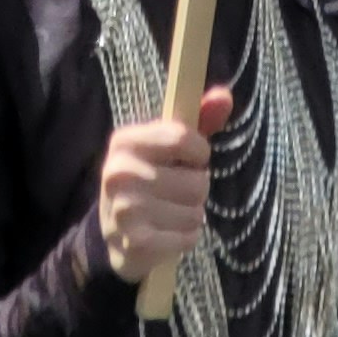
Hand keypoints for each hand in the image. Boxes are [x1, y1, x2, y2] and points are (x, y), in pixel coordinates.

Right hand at [99, 94, 229, 283]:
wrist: (112, 234)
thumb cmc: (147, 181)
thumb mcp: (164, 147)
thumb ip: (197, 121)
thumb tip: (225, 96)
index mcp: (125, 141)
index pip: (181, 137)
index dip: (199, 151)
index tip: (194, 158)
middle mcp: (121, 172)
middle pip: (196, 181)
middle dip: (197, 189)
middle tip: (177, 192)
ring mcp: (126, 208)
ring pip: (195, 212)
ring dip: (192, 216)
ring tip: (171, 214)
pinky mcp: (137, 241)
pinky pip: (188, 237)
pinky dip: (186, 238)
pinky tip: (169, 234)